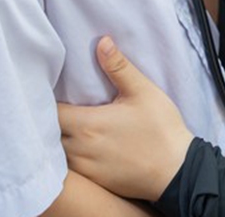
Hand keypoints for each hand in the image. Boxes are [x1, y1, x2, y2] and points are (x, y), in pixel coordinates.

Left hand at [58, 37, 193, 201]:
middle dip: (50, 120)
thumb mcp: (143, 92)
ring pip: (57, 153)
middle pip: (49, 133)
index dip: (45, 101)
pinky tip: (81, 146)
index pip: (50, 112)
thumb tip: (102, 42)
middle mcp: (79, 150)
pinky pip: (70, 170)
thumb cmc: (162, 130)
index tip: (51, 91)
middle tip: (58, 105)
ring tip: (67, 125)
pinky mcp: (93, 183)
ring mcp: (85, 170)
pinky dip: (69, 157)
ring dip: (58, 139)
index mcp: (87, 125)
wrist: (178, 172)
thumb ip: (119, 67)